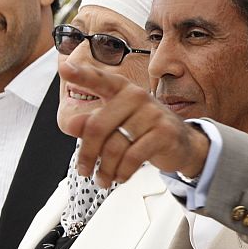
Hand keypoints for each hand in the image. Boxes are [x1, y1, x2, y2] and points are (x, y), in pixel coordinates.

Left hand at [58, 60, 209, 186]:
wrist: (183, 144)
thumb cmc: (143, 132)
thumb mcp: (118, 126)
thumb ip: (93, 124)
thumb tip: (71, 125)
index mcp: (122, 90)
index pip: (100, 81)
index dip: (82, 75)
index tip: (64, 68)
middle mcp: (137, 96)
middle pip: (98, 127)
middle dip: (87, 155)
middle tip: (84, 171)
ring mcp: (152, 113)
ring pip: (114, 147)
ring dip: (105, 169)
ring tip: (103, 180)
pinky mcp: (164, 132)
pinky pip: (132, 157)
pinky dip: (122, 172)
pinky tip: (120, 177)